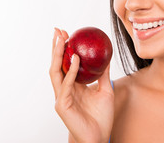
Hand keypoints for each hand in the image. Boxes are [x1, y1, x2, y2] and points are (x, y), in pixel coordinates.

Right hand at [49, 28, 113, 142]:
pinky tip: (75, 59)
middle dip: (56, 47)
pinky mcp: (62, 105)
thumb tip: (107, 57)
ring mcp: (62, 96)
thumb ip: (103, 74)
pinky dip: (70, 71)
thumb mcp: (105, 90)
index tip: (68, 34)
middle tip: (58, 31)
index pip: (65, 63)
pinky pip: (66, 85)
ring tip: (62, 40)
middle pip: (57, 64)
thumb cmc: (100, 116)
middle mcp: (65, 89)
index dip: (64, 49)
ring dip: (58, 55)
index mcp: (73, 85)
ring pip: (56, 72)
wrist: (99, 136)